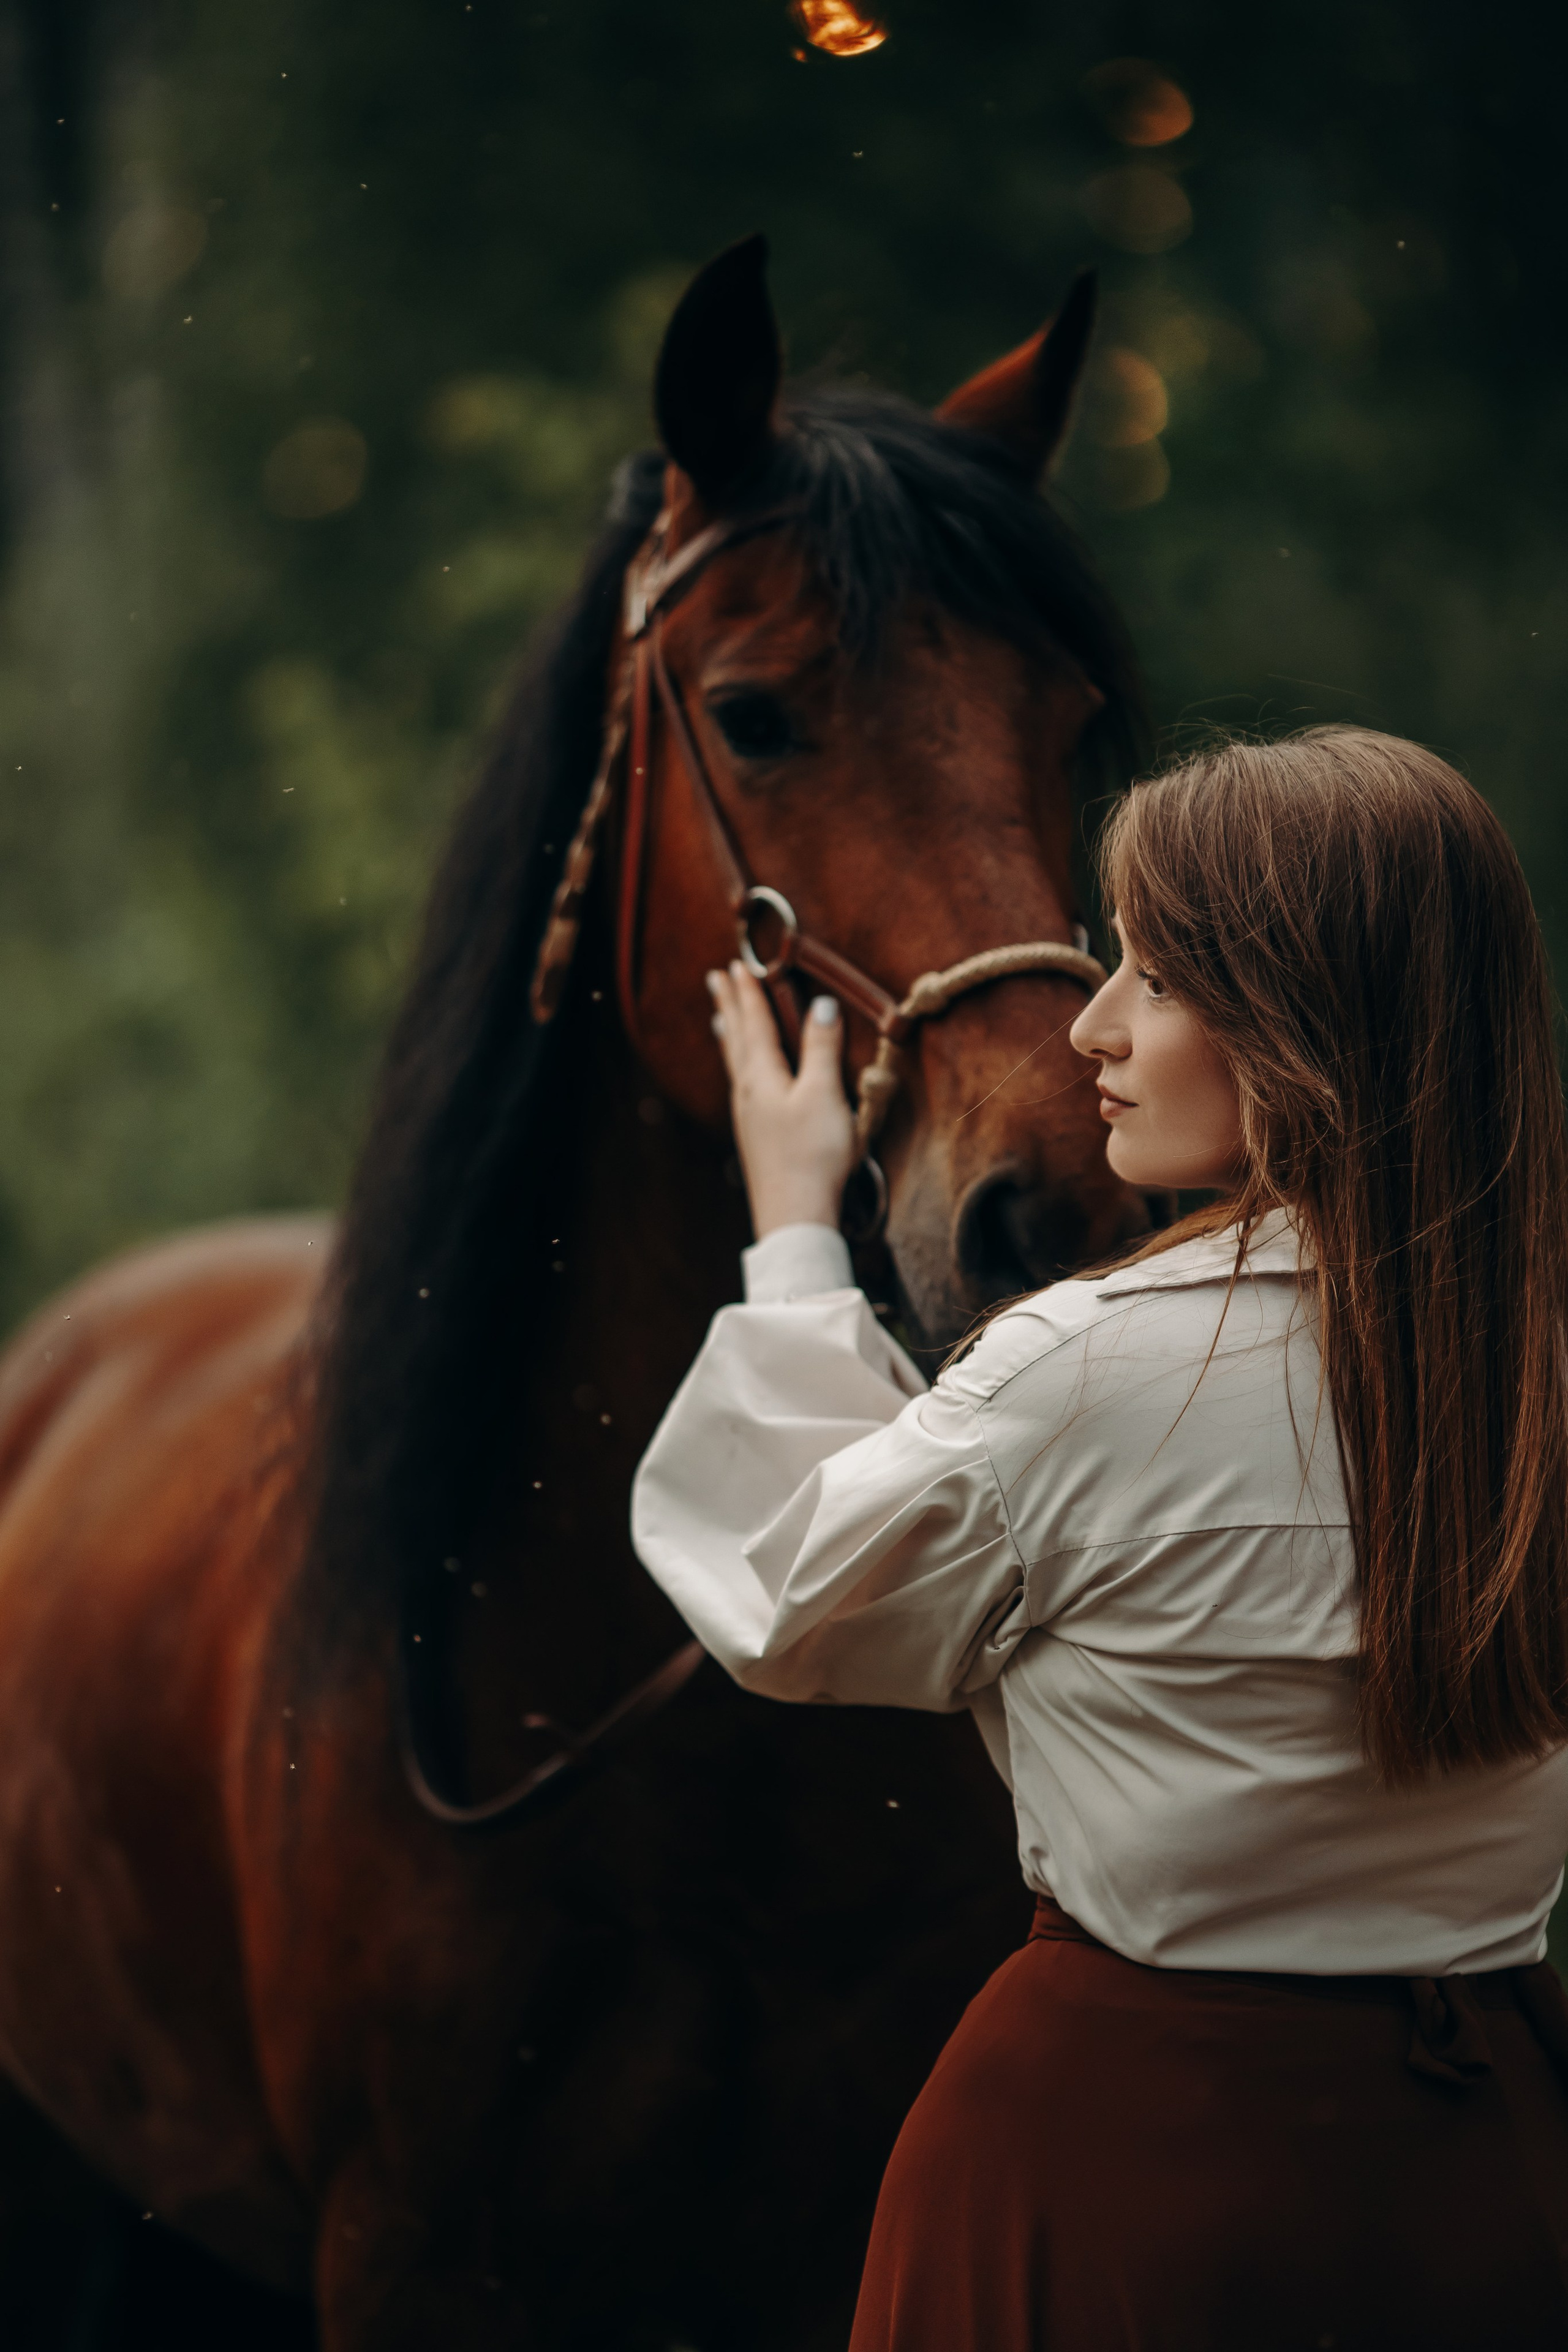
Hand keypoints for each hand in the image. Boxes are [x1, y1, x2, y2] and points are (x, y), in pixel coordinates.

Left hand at [707, 961, 859, 1237]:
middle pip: (736, 1040)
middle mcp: (748, 1092)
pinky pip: (742, 1086)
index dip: (749, 992)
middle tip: (716, 979)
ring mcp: (748, 1117)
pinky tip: (744, 1078)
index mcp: (762, 1076)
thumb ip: (821, 1048)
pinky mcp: (756, 1138)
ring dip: (729, 1035)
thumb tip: (820, 1004)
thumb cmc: (812, 1155)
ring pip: (735, 1064)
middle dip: (729, 1007)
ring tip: (720, 1020)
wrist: (795, 1216)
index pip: (753, 1023)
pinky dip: (739, 1066)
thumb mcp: (824, 1094)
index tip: (739, 964)